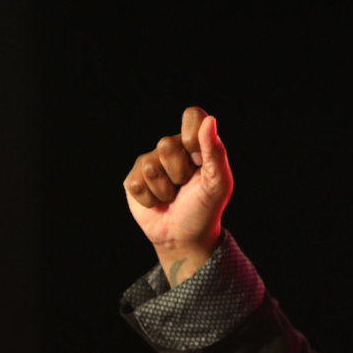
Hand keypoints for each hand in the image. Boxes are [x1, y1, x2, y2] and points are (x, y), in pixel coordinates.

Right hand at [123, 107, 232, 284]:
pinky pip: (136, 183)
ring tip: (172, 197)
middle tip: (185, 187)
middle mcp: (171, 149)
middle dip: (179, 173)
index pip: (193, 115)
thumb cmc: (205, 210)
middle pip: (166, 144)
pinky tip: (157, 203)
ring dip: (165, 190)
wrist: (184, 238)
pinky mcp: (133, 179)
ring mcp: (150, 162)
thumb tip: (209, 121)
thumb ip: (215, 152)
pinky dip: (149, 199)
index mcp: (195, 144)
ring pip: (151, 166)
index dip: (192, 137)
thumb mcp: (218, 184)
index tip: (197, 159)